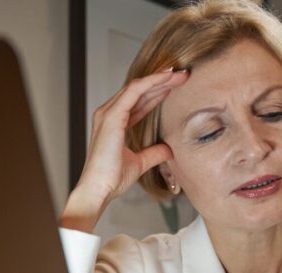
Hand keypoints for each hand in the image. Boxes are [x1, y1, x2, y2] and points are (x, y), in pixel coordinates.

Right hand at [60, 68, 189, 232]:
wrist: (99, 189)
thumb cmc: (111, 179)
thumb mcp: (139, 163)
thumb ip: (154, 153)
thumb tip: (169, 150)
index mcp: (113, 123)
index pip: (137, 101)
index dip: (156, 92)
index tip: (175, 87)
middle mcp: (108, 114)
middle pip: (138, 91)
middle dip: (161, 81)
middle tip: (182, 75)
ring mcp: (108, 113)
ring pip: (137, 87)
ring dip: (159, 79)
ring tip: (179, 74)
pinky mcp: (112, 116)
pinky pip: (134, 91)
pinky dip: (151, 82)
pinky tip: (167, 78)